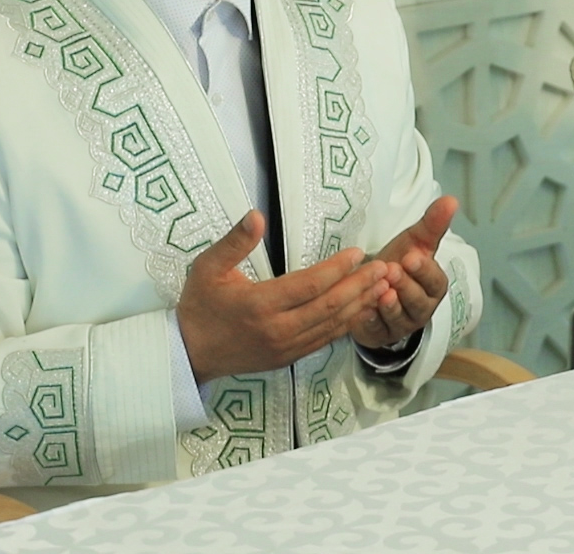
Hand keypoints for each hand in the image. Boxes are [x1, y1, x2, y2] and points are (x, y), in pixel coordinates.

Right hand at [178, 210, 390, 382]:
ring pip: (331, 326)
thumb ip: (234, 242)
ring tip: (383, 286)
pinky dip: (346, 324)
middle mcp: (277, 330)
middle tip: (384, 268)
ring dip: (360, 305)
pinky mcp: (288, 359)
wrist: (189, 354)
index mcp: (260, 305)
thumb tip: (256, 215)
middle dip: (359, 286)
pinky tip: (361, 309)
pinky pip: (324, 341)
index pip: (309, 286)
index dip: (336, 269)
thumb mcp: (207, 267)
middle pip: (329, 307)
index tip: (357, 253)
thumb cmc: (200, 306)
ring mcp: (285, 348)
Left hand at [351, 196, 456, 350]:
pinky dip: (370, 321)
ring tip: (380, 292)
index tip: (412, 257)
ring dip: (390, 305)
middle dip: (405, 286)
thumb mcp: (415, 242)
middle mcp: (421, 308)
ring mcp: (402, 323)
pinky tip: (362, 311)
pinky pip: (376, 330)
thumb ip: (432, 224)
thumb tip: (451, 200)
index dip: (424, 270)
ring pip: (399, 317)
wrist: (374, 288)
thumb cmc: (399, 264)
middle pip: (418, 300)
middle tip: (392, 270)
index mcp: (433, 286)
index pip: (435, 280)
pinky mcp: (381, 334)